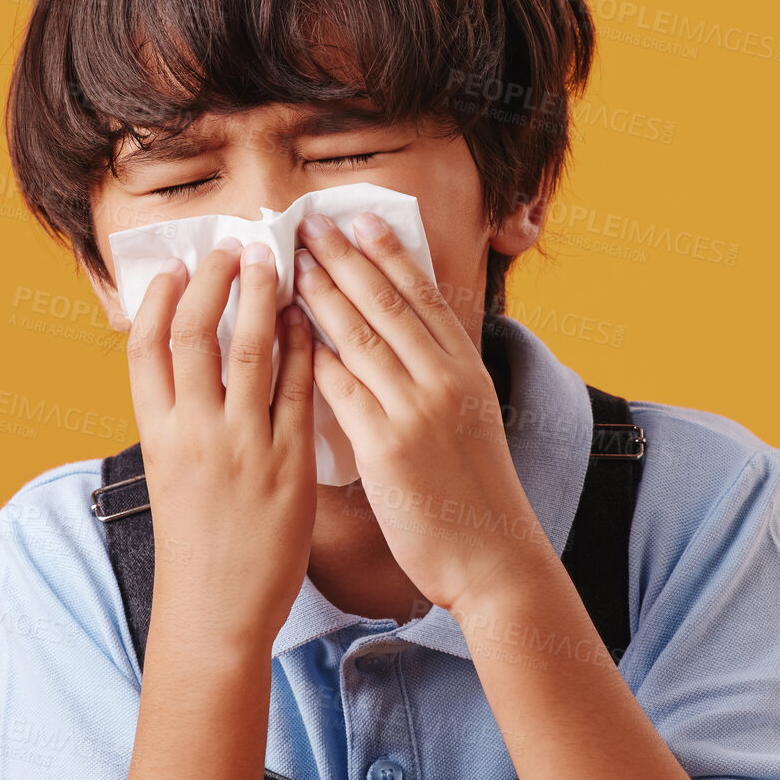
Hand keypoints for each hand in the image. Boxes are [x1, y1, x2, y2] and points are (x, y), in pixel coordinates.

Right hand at [125, 238, 316, 648]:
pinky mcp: (288, 463)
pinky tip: (311, 319)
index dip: (159, 297)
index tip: (180, 264)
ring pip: (250, 351)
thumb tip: (192, 362)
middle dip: (215, 280)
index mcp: (155, 434)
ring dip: (263, 298)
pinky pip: (298, 389)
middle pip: (195, 334)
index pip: (145, 346)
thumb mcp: (169, 473)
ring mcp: (242, 446)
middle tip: (236, 246)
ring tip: (275, 263)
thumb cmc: (194, 541)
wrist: (217, 609)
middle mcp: (193, 433)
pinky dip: (302, 346)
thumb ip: (178, 418)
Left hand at [293, 212, 550, 615]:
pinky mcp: (388, 446)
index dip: (389, 253)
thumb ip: (439, 384)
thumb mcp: (471, 424)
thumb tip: (405, 350)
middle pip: (389, 303)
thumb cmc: (476, 500)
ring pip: (361, 336)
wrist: (495, 559)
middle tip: (310, 222)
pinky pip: (341, 388)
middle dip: (346, 257)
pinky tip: (284, 331)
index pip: (425, 296)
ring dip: (322, 293)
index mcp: (467, 371)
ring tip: (292, 261)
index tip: (360, 219)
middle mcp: (446, 380)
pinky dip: (311, 355)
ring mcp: (418, 410)